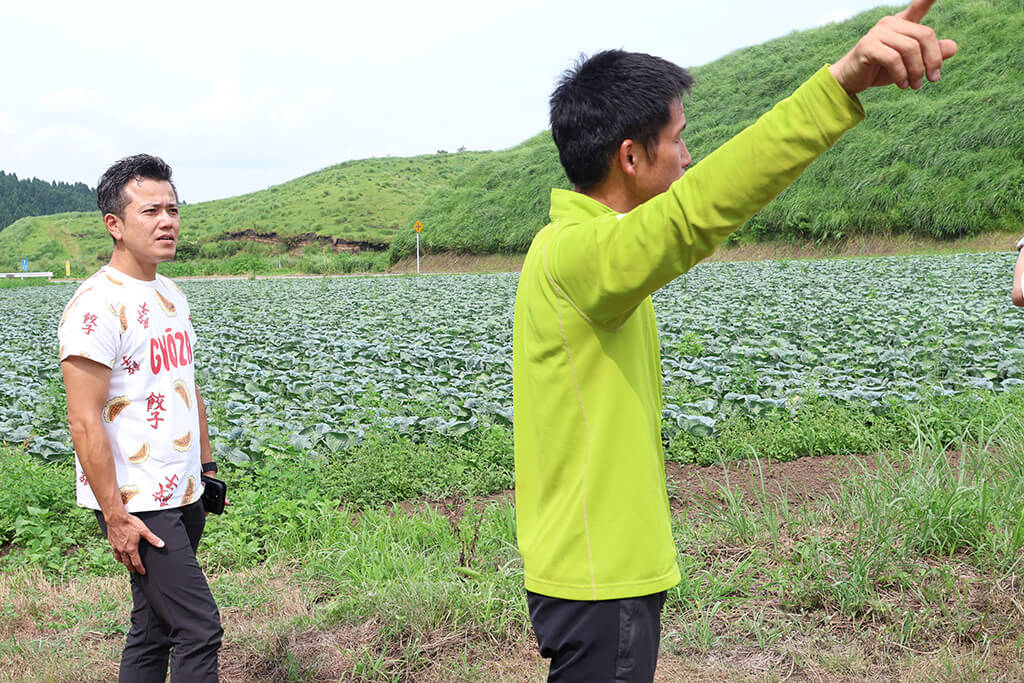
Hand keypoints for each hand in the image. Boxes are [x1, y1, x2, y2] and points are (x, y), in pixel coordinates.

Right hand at [105, 513, 163, 573]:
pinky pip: (114, 552)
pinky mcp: (111, 542)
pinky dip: (117, 555)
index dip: (140, 568)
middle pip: (127, 563)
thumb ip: (153, 539)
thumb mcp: (144, 531)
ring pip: (119, 558)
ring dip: (123, 563)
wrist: (116, 518)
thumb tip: (161, 544)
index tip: (142, 572)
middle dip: (131, 568)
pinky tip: (118, 553)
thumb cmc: (130, 523)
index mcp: (131, 548)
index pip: (136, 562)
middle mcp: (122, 550)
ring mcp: (116, 547)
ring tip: (126, 564)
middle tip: (134, 571)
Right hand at [829, 0, 957, 94]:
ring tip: (915, 86)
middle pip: (925, 35)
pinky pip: (894, 59)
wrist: (850, 80)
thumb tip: (953, 47)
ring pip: (910, 49)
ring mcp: (877, 33)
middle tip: (933, 79)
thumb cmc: (880, 69)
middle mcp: (890, 23)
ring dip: (917, 71)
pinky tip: (902, 85)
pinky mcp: (867, 46)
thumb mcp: (909, 63)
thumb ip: (931, 54)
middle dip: (933, 60)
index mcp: (902, 23)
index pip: (919, 6)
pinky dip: (901, 75)